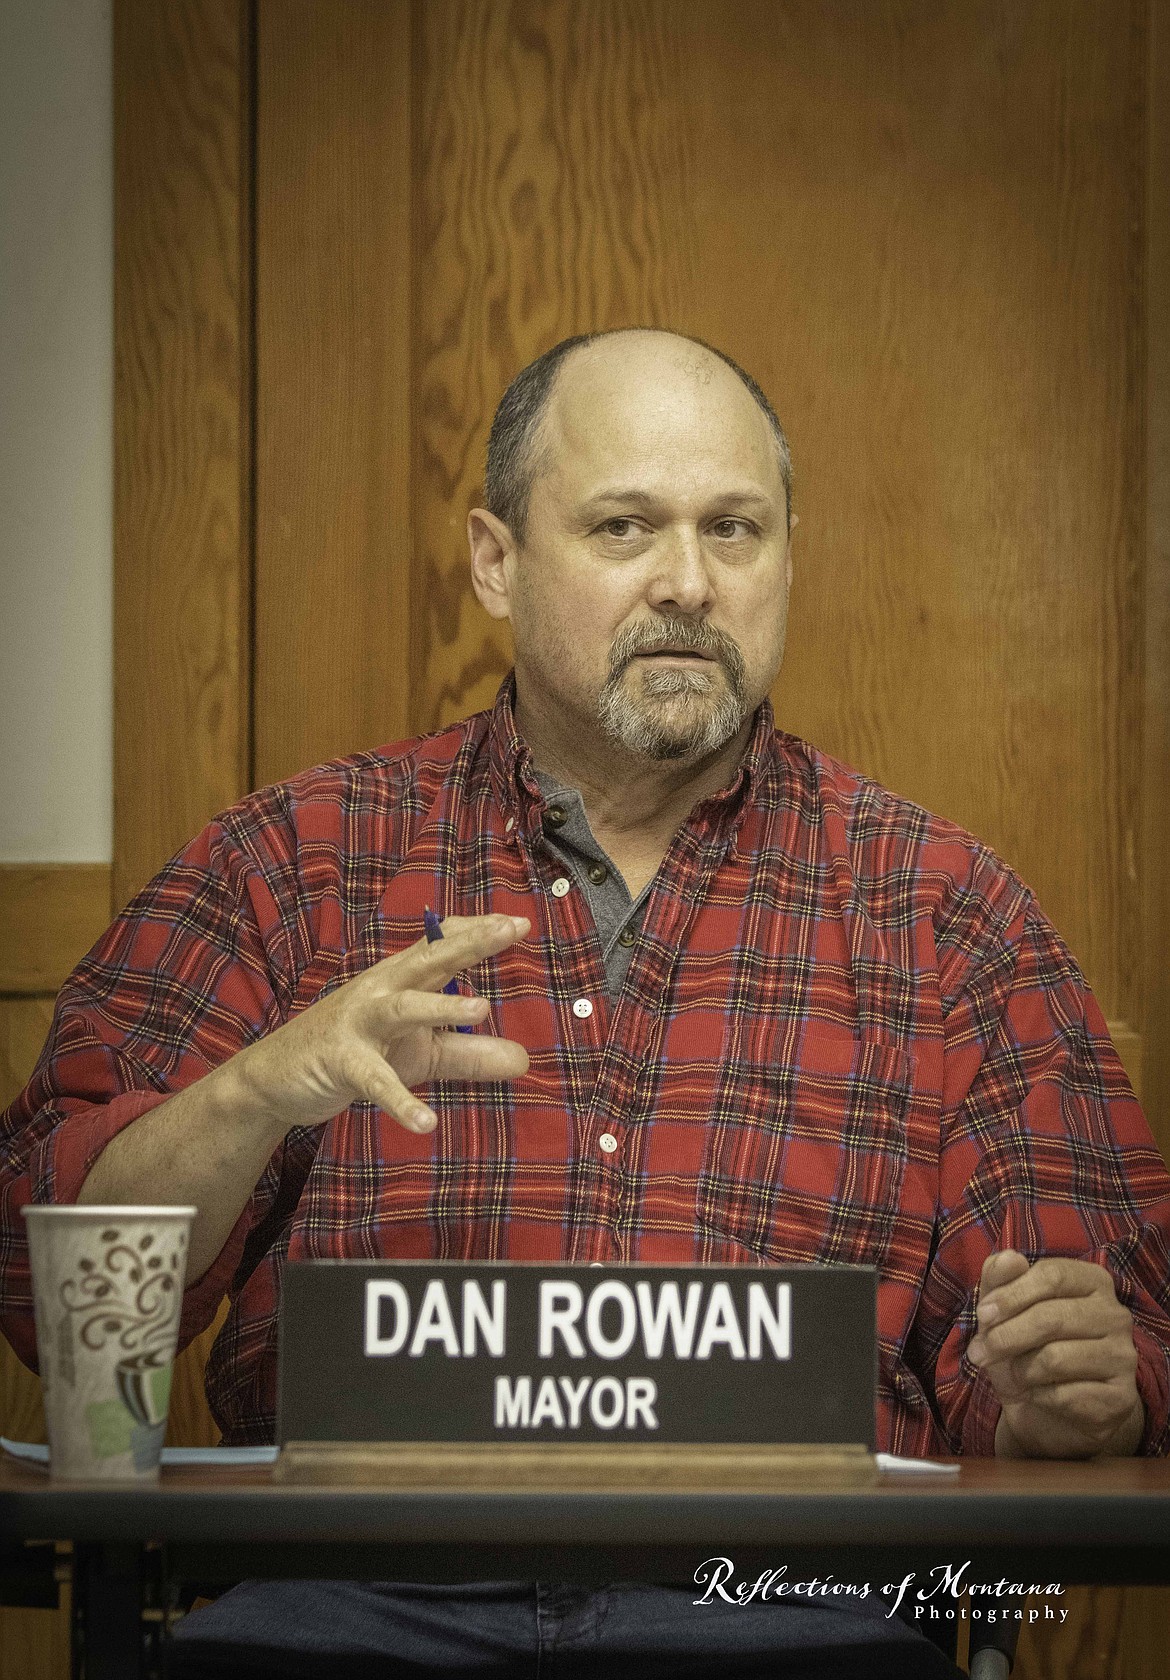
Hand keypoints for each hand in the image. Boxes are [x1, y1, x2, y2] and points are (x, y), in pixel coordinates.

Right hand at [229, 913, 530, 1136]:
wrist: (276, 1077)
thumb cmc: (357, 1052)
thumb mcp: (420, 1054)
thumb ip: (469, 1054)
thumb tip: (525, 1060)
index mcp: (402, 981)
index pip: (441, 945)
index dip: (478, 932)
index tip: (519, 921)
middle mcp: (382, 991)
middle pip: (429, 960)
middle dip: (469, 943)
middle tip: (510, 929)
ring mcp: (359, 1024)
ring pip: (403, 1008)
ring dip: (440, 1007)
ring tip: (482, 1007)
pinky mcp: (341, 1062)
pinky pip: (374, 1080)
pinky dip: (400, 1101)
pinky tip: (426, 1122)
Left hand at [969, 1249, 1144, 1457]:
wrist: (1046, 1412)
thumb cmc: (1025, 1348)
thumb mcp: (1004, 1310)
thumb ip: (1001, 1278)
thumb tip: (1009, 1258)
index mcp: (1092, 1281)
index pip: (1052, 1275)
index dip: (1011, 1295)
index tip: (982, 1315)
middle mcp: (1116, 1315)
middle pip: (1051, 1317)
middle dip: (1004, 1337)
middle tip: (979, 1354)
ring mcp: (1124, 1357)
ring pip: (1055, 1359)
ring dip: (1021, 1370)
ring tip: (1016, 1374)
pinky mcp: (1121, 1398)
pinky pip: (1066, 1396)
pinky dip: (1038, 1397)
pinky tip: (1039, 1396)